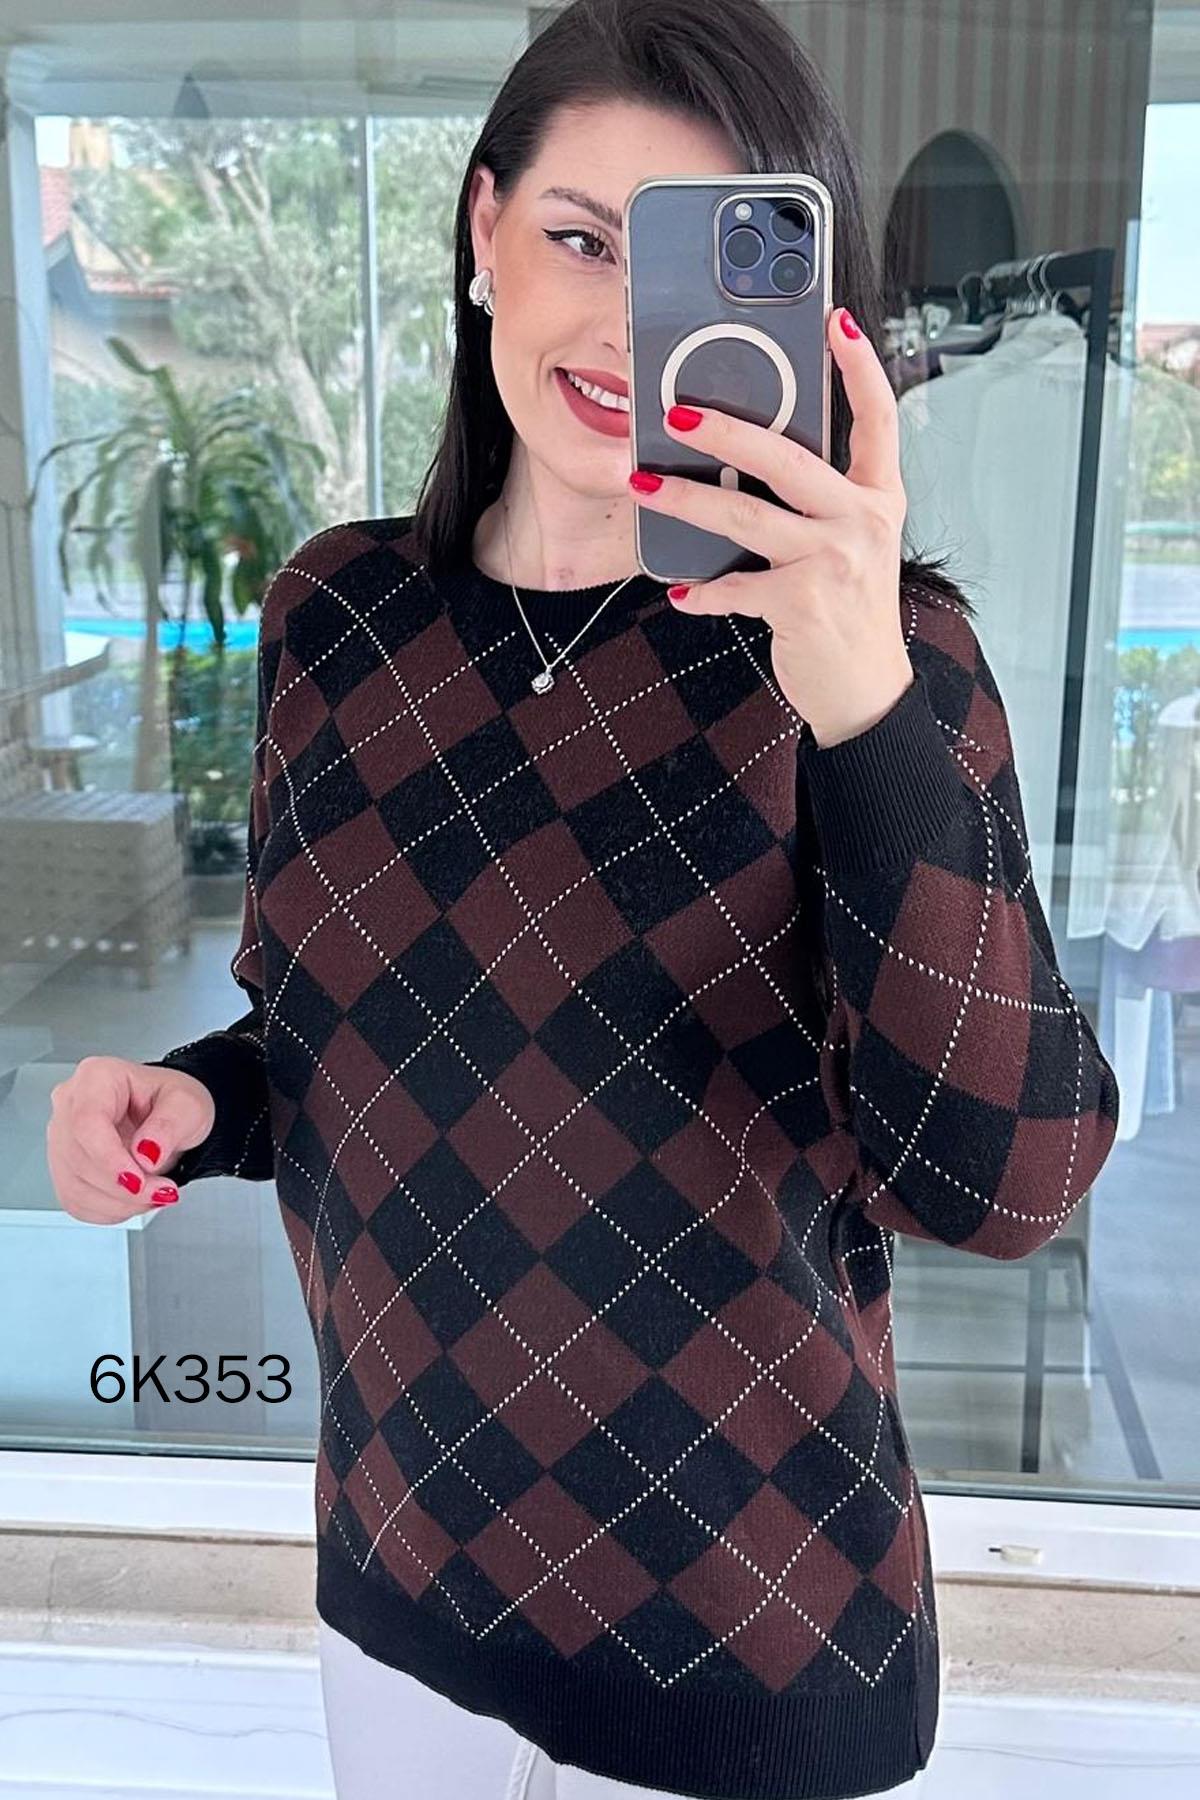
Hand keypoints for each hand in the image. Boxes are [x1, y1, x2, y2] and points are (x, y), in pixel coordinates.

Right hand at [46, 1056, 214, 1221]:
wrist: (171, 1118)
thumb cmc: (174, 1103)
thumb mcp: (189, 1105)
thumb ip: (169, 1125)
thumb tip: (144, 1154)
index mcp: (97, 1077)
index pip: (87, 1123)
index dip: (110, 1159)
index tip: (139, 1180)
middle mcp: (71, 1104)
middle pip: (78, 1159)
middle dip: (122, 1188)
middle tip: (161, 1190)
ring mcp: (62, 1137)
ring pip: (74, 1186)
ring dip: (118, 1202)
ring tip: (153, 1193)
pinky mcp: (65, 1168)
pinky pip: (75, 1201)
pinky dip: (108, 1210)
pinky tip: (133, 1199)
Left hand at [628, 305, 913, 747]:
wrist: (866, 691)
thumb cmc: (848, 611)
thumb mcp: (851, 546)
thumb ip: (818, 503)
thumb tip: (747, 458)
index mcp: (879, 499)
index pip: (879, 419)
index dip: (860, 368)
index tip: (836, 322)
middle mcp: (863, 523)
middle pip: (789, 458)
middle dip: (727, 430)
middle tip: (676, 412)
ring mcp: (834, 562)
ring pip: (745, 516)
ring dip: (686, 498)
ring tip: (643, 483)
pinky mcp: (801, 604)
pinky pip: (735, 586)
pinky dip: (703, 592)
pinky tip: (681, 592)